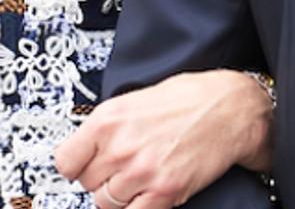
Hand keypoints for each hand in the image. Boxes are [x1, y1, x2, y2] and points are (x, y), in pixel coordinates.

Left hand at [54, 70, 272, 208]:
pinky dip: (136, 208)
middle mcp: (121, 146)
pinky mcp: (163, 192)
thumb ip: (111, 124)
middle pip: (87, 183)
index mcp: (110, 118)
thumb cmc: (190, 97)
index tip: (81, 165)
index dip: (74, 165)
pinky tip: (148, 192)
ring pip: (106, 203)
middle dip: (101, 177)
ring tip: (138, 177)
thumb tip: (89, 145)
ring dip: (119, 194)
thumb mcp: (139, 98)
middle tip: (119, 167)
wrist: (230, 108)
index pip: (65, 161)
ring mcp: (141, 171)